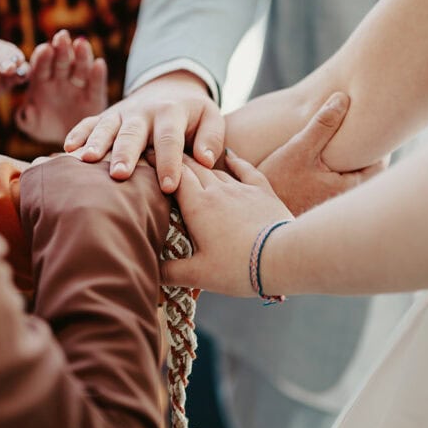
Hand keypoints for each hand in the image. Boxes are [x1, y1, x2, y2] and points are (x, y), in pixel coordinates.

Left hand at [13, 30, 107, 144]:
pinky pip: (95, 84)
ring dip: (81, 55)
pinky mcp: (94, 95)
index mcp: (42, 82)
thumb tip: (27, 110)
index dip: (42, 57)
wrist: (68, 139)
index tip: (44, 49)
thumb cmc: (46, 127)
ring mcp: (78, 86)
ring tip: (81, 44)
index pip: (41, 66)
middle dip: (61, 48)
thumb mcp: (32, 126)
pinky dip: (98, 74)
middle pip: (61, 61)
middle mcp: (61, 79)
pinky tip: (99, 64)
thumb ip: (26, 119)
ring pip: (80, 68)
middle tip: (61, 36)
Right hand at [63, 70, 223, 192]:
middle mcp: (142, 112)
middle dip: (125, 154)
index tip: (168, 187)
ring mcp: (121, 113)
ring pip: (106, 128)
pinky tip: (66, 150)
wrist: (170, 88)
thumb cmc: (193, 114)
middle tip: (120, 174)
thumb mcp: (211, 117)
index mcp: (171, 112)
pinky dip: (77, 134)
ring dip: (95, 143)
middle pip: (132, 134)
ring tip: (87, 161)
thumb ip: (211, 137)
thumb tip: (204, 159)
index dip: (169, 162)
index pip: (169, 139)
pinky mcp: (106, 116)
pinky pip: (89, 122)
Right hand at [161, 152, 292, 294]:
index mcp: (197, 205)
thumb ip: (169, 272)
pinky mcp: (262, 192)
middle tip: (159, 152)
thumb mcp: (198, 275)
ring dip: (199, 162)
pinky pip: (245, 170)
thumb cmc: (238, 267)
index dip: (157, 165)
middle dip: (174, 159)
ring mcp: (241, 189)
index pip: (173, 176)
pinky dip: (235, 161)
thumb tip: (148, 273)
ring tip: (187, 160)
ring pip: (215, 169)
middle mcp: (217, 190)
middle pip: (191, 166)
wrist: (283, 257)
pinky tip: (229, 155)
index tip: (144, 158)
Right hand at [258, 92, 385, 214]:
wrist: (257, 210)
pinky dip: (343, 170)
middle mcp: (345, 199)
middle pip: (371, 172)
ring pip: (356, 178)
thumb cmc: (278, 182)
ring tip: (351, 138)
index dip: (380, 143)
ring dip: (355, 160)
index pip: (380, 164)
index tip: (377, 124)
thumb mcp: (299, 148)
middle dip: (370, 151)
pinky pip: (342, 184)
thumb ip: (322, 124)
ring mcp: (334, 203)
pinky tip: (332, 156)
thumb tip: (343, 99)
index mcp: (347, 187)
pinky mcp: (322, 203)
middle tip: (370, 128)